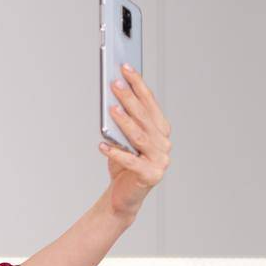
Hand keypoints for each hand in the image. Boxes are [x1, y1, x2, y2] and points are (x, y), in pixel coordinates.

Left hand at [100, 63, 171, 219]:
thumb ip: (123, 123)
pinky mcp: (149, 176)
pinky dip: (115, 153)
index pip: (150, 103)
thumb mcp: (124, 141)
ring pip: (139, 137)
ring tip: (111, 109)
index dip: (138, 84)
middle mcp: (164, 144)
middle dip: (129, 98)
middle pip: (144, 117)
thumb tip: (112, 100)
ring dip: (124, 122)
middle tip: (115, 83)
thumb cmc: (124, 166)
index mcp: (161, 131)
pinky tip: (101, 145)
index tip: (126, 67)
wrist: (124, 198)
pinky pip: (130, 161)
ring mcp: (159, 161)